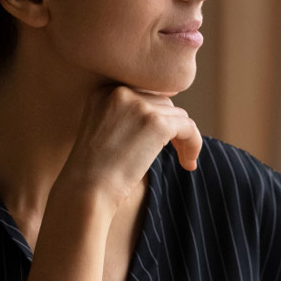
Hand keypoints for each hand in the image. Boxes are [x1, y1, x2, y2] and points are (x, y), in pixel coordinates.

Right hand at [55, 84, 202, 211]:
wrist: (87, 189)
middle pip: (162, 103)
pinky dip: (194, 144)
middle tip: (173, 152)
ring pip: (178, 115)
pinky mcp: (156, 123)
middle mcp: (120, 91)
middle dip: (171, 127)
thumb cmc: (94, 169)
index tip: (158, 140)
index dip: (156, 117)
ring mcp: (139, 106)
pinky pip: (188, 127)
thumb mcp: (104, 128)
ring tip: (183, 161)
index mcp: (105, 90)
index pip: (144, 94)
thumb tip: (170, 96)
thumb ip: (128, 112)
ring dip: (183, 138)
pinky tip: (188, 163)